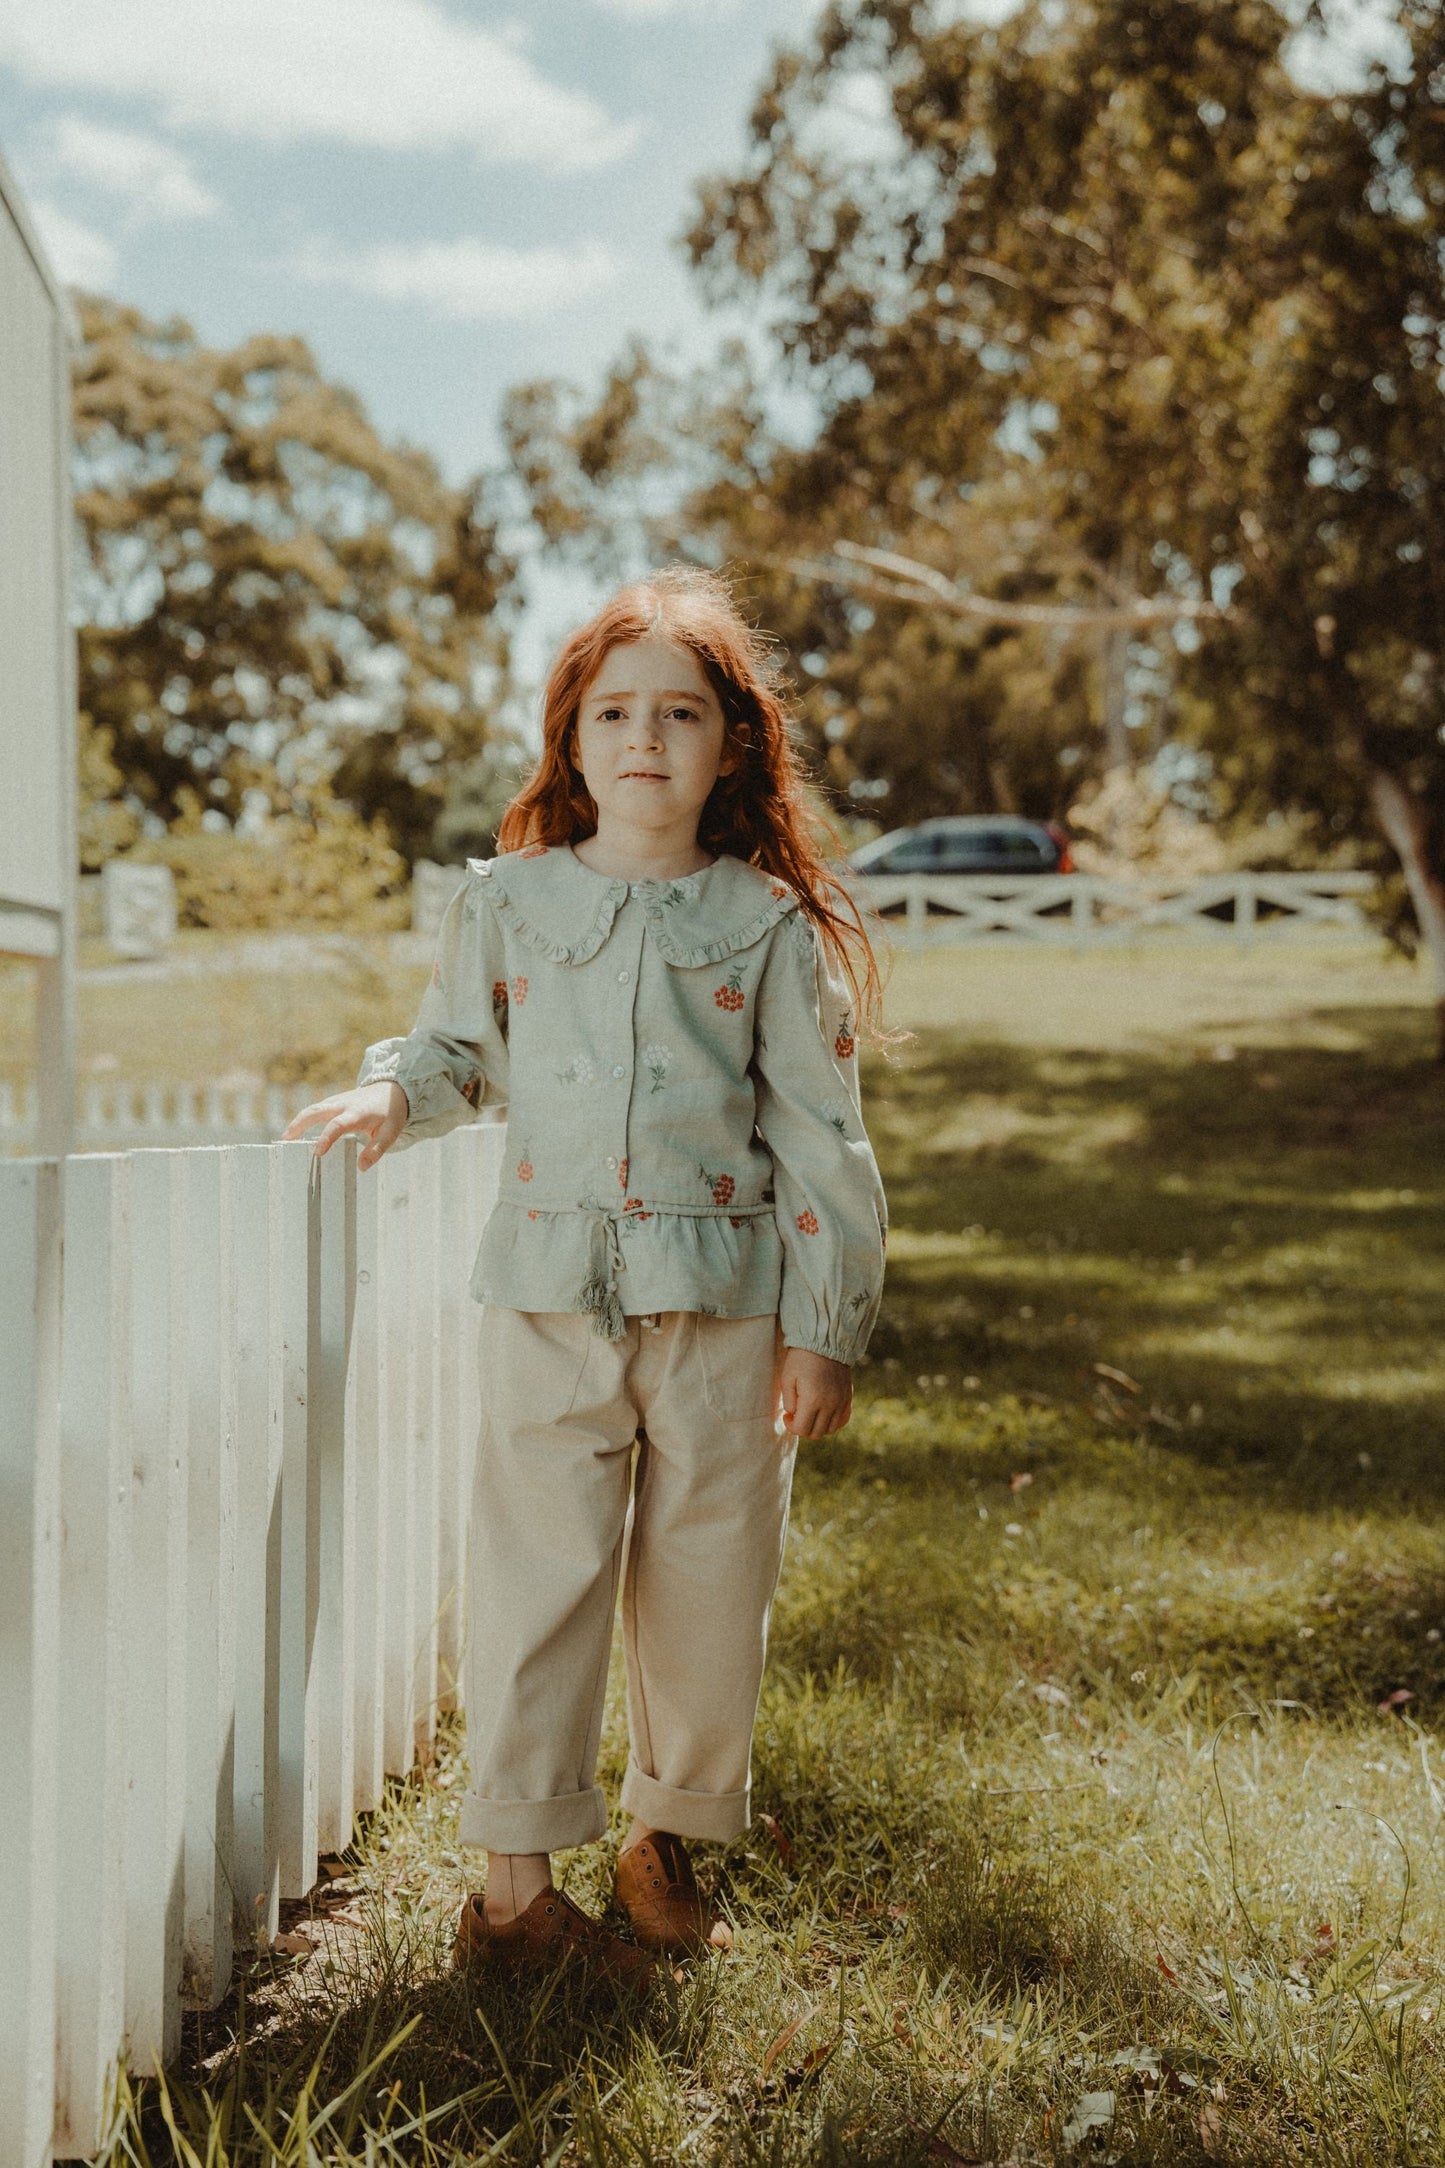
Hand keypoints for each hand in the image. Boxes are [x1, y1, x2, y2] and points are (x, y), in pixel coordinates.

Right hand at [282, 1081, 408, 1169]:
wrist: (391, 1089)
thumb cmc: (391, 1113)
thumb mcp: (391, 1132)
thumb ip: (377, 1150)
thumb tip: (361, 1167)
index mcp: (357, 1113)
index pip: (338, 1125)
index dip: (326, 1138)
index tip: (317, 1152)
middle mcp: (343, 1104)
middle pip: (316, 1110)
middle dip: (299, 1123)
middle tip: (286, 1139)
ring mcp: (336, 1101)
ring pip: (312, 1108)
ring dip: (297, 1121)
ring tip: (286, 1138)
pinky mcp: (333, 1102)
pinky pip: (315, 1110)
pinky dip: (303, 1119)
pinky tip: (296, 1132)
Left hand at [779, 1348, 852, 1438]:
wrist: (824, 1341)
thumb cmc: (801, 1359)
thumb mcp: (787, 1378)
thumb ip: (788, 1402)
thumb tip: (794, 1415)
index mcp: (812, 1400)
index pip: (802, 1429)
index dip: (791, 1427)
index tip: (787, 1416)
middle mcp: (830, 1404)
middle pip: (816, 1433)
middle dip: (803, 1428)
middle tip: (796, 1416)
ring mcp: (841, 1401)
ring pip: (830, 1429)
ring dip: (817, 1427)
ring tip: (809, 1414)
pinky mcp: (848, 1397)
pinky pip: (843, 1420)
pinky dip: (833, 1422)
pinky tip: (823, 1414)